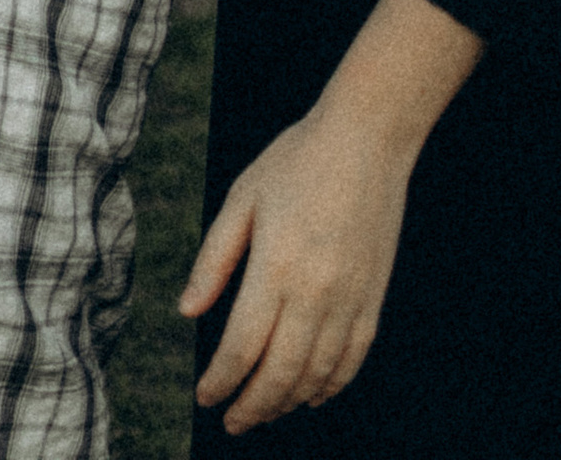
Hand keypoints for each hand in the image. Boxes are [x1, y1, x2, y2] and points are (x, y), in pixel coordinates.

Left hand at [179, 108, 411, 432]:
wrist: (367, 139)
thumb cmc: (297, 161)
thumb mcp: (243, 199)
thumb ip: (214, 260)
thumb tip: (187, 313)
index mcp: (275, 267)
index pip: (242, 347)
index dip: (220, 381)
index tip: (205, 396)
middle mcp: (314, 292)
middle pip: (280, 374)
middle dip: (252, 407)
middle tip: (232, 421)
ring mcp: (349, 298)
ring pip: (317, 375)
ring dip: (287, 402)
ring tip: (264, 411)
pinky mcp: (373, 297)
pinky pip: (352, 359)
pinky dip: (331, 386)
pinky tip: (311, 395)